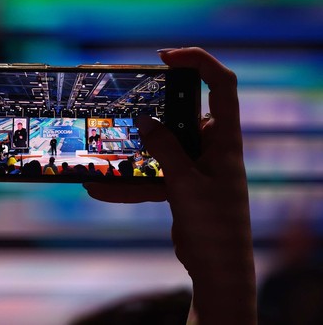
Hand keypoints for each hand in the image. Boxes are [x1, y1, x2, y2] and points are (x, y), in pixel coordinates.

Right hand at [83, 48, 255, 323]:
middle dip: (151, 108)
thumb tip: (145, 121)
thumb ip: (166, 150)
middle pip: (182, 112)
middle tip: (122, 100)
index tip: (165, 57)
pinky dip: (127, 181)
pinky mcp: (180, 183)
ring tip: (100, 150)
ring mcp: (195, 165)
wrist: (217, 267)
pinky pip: (150, 173)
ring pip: (160, 146)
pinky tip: (99, 188)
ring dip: (132, 151)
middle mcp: (211, 146)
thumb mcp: (187, 184)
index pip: (221, 86)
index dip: (199, 62)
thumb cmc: (213, 225)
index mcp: (225, 139)